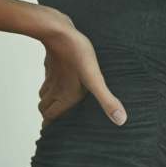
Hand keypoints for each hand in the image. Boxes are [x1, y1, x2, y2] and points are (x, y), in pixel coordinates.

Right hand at [37, 9, 126, 128]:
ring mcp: (52, 75)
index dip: (51, 126)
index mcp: (65, 96)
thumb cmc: (77, 55)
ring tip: (60, 104)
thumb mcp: (96, 80)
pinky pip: (48, 78)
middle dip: (50, 115)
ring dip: (50, 100)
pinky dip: (51, 84)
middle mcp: (55, 88)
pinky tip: (61, 81)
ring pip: (44, 93)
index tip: (55, 134)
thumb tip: (120, 120)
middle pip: (44, 108)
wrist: (59, 32)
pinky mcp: (52, 63)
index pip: (50, 118)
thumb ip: (106, 100)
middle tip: (59, 120)